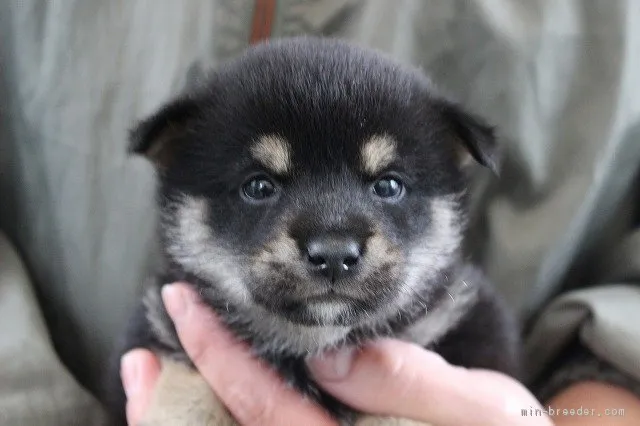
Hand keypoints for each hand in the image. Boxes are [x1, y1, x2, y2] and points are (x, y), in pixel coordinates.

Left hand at [121, 283, 551, 425]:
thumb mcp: (482, 410)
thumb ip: (411, 384)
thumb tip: (334, 359)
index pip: (266, 409)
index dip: (219, 354)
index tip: (182, 303)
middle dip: (176, 408)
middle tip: (134, 365)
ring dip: (189, 420)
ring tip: (147, 382)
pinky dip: (229, 417)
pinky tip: (215, 394)